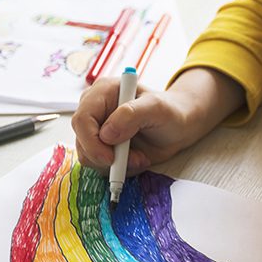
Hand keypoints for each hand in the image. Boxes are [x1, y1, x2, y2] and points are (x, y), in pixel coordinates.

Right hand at [72, 68, 244, 172]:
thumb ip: (131, 115)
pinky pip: (100, 165)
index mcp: (103, 93)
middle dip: (107, 157)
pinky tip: (136, 159)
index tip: (110, 158)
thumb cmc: (170, 111)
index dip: (92, 142)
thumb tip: (106, 134)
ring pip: (89, 157)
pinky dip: (119, 169)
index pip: (82, 120)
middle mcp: (95, 111)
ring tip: (140, 157)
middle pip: (82, 142)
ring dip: (116, 165)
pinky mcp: (103, 147)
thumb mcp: (156, 108)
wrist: (179, 126)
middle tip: (136, 159)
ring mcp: (97, 130)